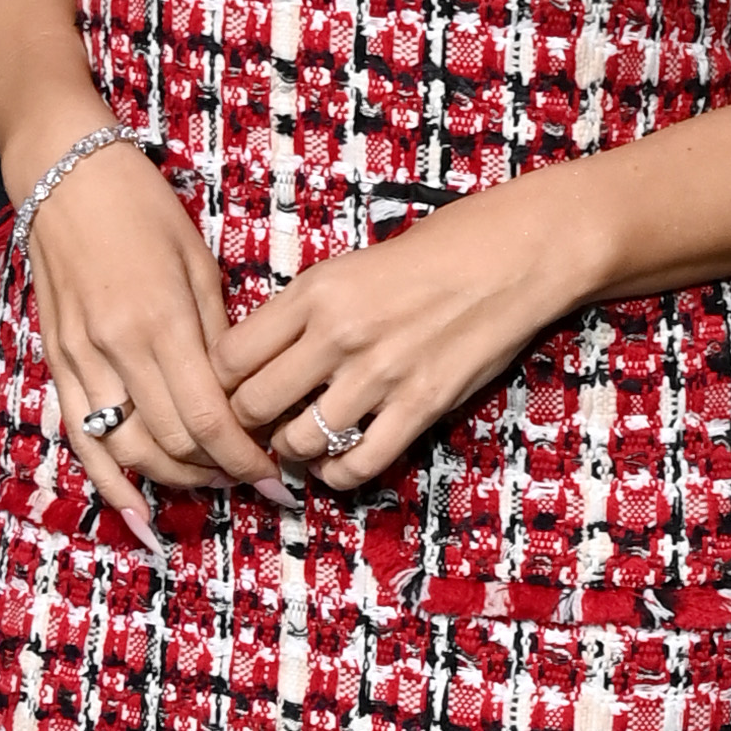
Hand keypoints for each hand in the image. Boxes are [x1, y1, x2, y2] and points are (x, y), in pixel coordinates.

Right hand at [21, 143, 287, 533]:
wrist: (65, 175)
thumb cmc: (142, 208)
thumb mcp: (197, 263)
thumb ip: (216, 335)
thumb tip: (243, 396)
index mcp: (162, 320)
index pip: (210, 418)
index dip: (245, 457)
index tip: (275, 474)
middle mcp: (118, 349)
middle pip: (173, 443)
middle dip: (219, 472)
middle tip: (254, 480)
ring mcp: (81, 360)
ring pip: (129, 449)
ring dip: (174, 479)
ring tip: (211, 484)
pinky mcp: (58, 363)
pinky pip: (82, 439)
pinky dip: (109, 484)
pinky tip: (136, 517)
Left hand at [218, 184, 590, 489]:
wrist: (509, 258)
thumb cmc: (431, 256)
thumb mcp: (349, 267)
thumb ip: (302, 313)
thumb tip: (257, 362)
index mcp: (314, 291)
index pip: (230, 357)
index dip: (221, 383)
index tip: (234, 390)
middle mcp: (339, 334)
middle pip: (253, 406)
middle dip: (247, 424)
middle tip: (258, 426)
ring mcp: (380, 374)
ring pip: (298, 442)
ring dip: (291, 451)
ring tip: (299, 444)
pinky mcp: (420, 406)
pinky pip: (357, 463)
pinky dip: (336, 474)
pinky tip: (335, 464)